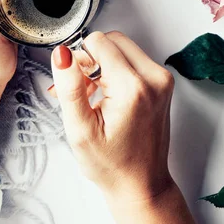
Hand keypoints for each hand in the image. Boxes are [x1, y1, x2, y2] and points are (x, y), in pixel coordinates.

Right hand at [51, 31, 174, 202]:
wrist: (141, 183)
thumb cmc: (111, 165)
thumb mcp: (80, 130)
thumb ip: (70, 87)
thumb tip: (62, 53)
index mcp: (134, 87)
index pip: (99, 42)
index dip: (79, 59)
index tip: (75, 84)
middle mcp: (154, 77)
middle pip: (112, 40)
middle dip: (91, 58)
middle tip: (81, 89)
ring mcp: (162, 79)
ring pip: (122, 48)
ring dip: (102, 64)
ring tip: (91, 96)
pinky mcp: (162, 82)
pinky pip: (133, 59)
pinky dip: (115, 70)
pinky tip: (105, 96)